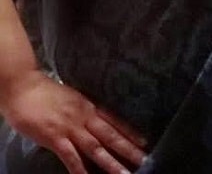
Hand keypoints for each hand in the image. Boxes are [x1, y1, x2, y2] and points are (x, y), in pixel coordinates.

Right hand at [1, 70, 146, 173]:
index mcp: (89, 106)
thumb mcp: (72, 99)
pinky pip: (70, 156)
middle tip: (143, 160)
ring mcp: (71, 127)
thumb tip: (93, 120)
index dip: (130, 132)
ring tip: (123, 173)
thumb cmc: (46, 93)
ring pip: (95, 147)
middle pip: (110, 135)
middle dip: (127, 149)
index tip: (144, 142)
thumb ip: (83, 111)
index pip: (115, 121)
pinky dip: (79, 169)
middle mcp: (85, 117)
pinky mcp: (55, 137)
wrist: (25, 88)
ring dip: (110, 162)